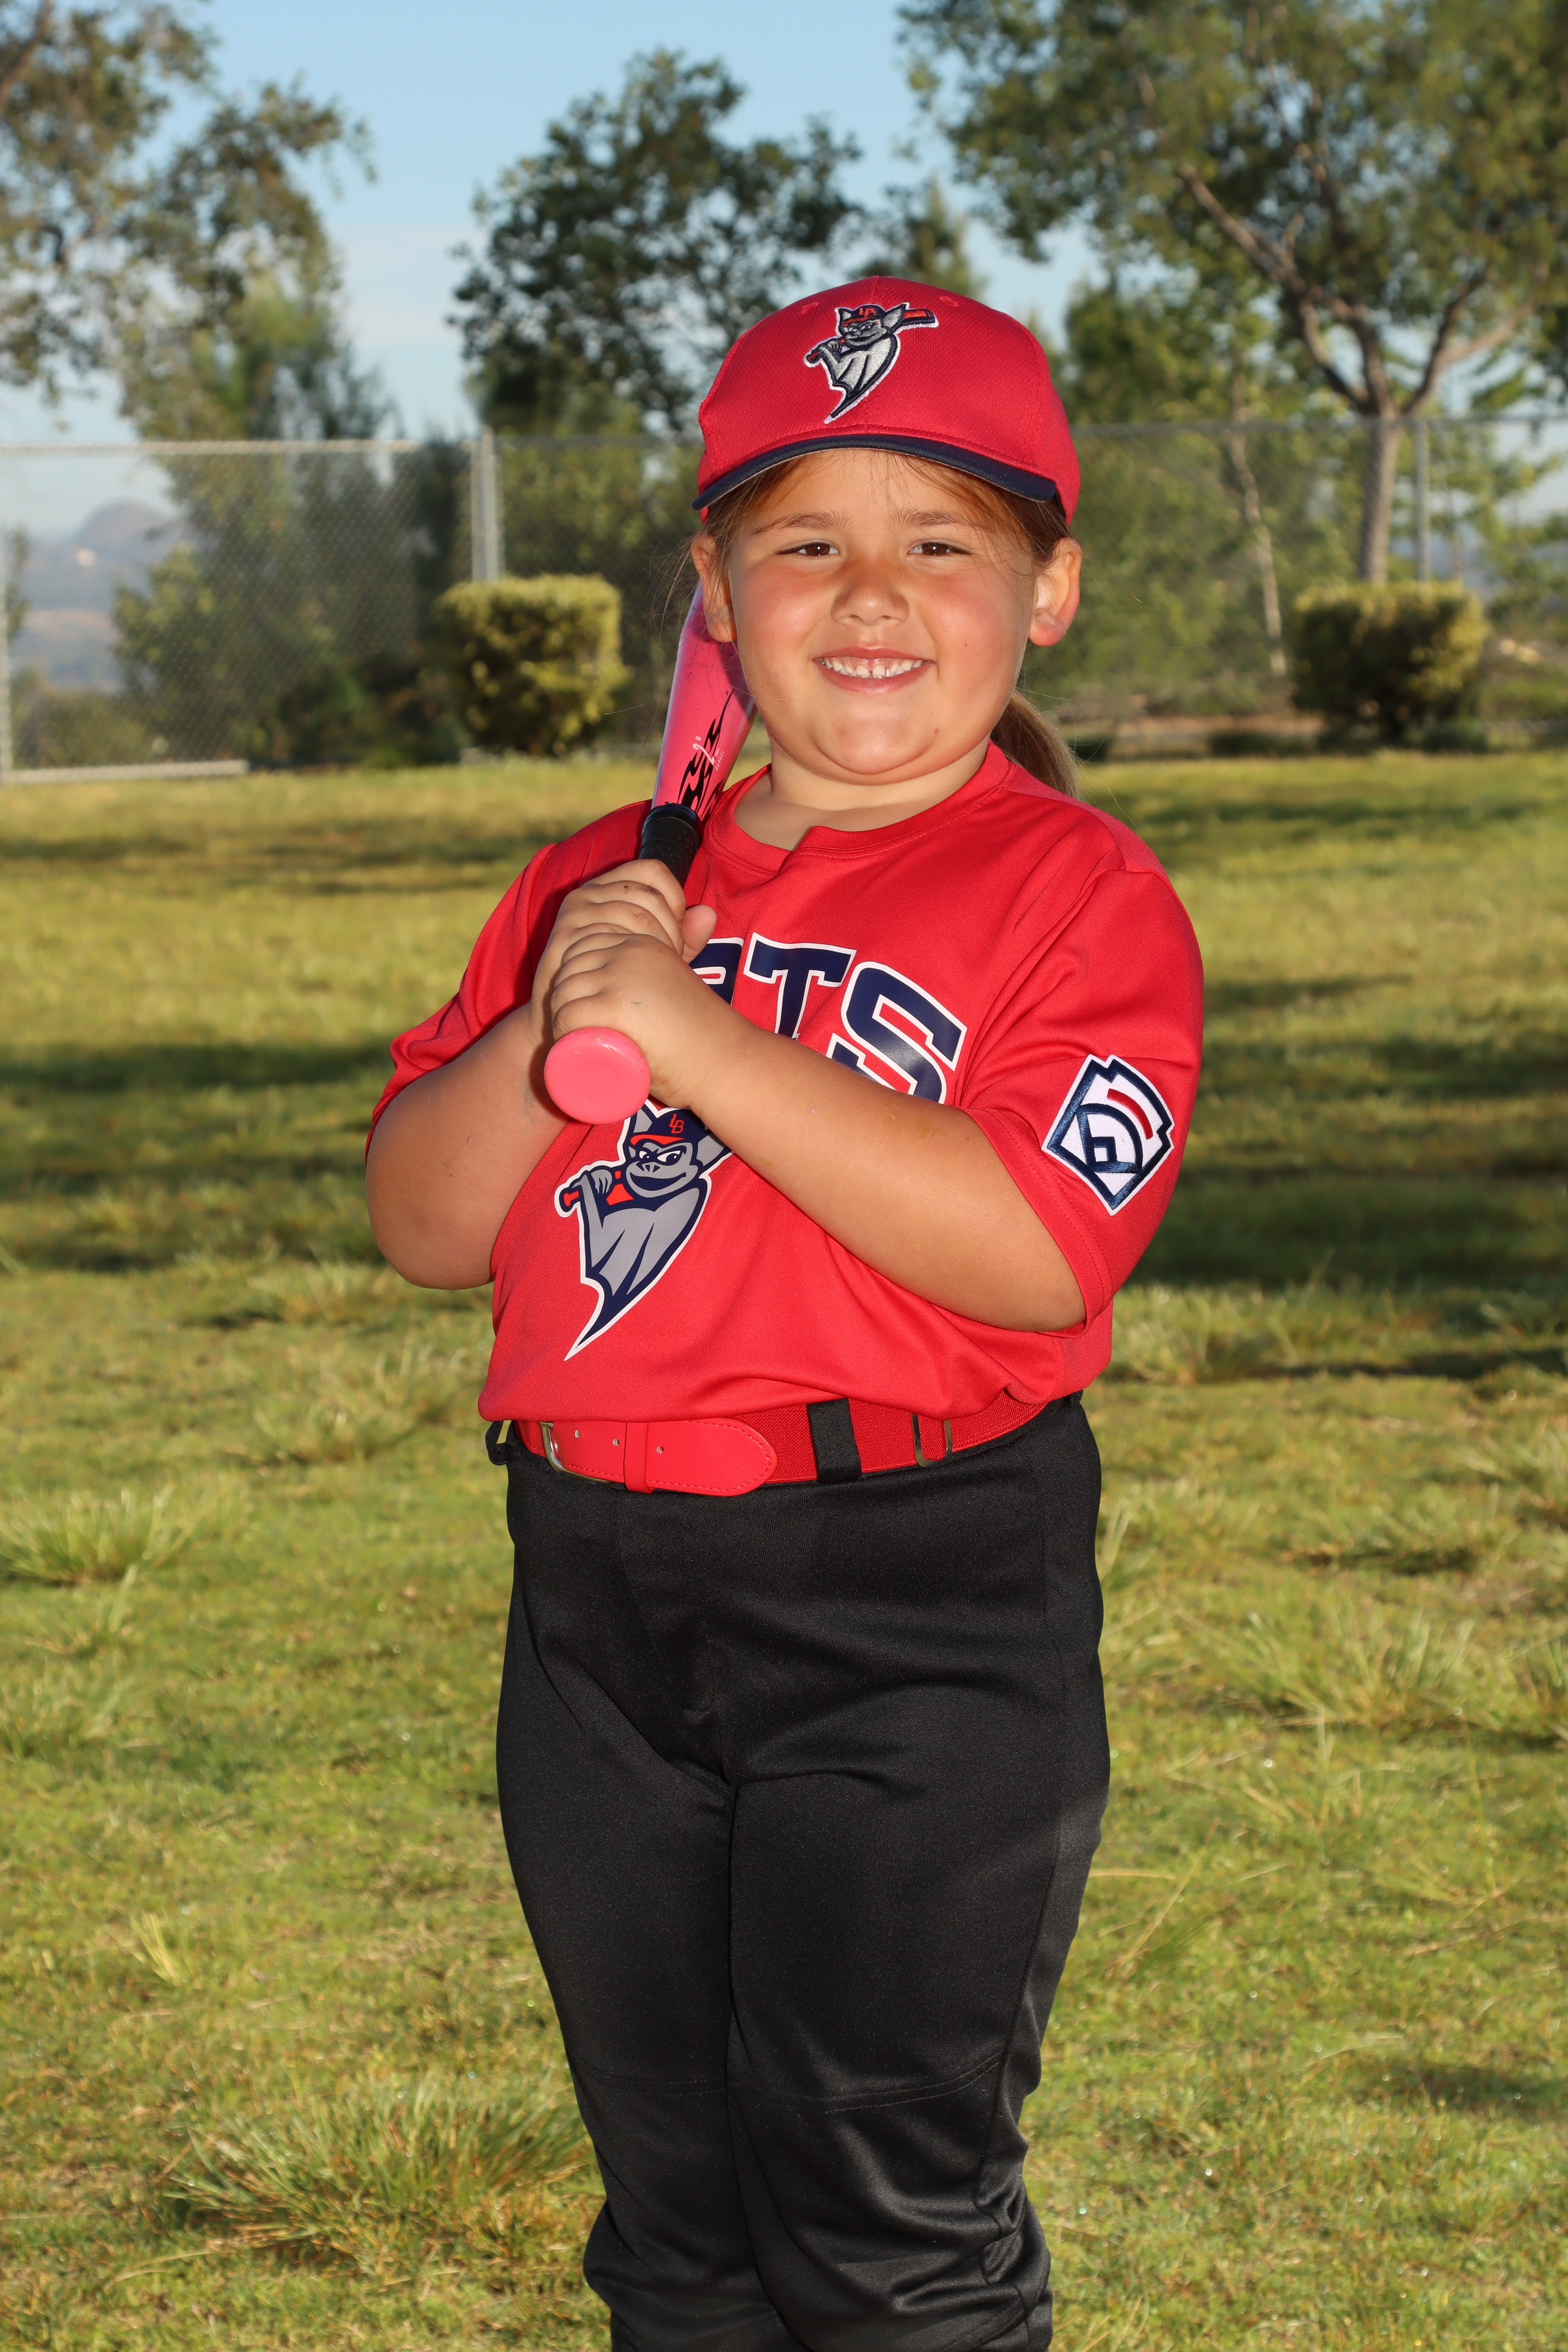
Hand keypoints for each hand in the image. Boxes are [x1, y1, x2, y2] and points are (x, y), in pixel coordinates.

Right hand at [531, 858, 716, 1039]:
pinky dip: (635, 955)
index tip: (677, 933)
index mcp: (607, 888)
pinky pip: (614, 935)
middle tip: (671, 959)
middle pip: (649, 895)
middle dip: (672, 929)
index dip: (675, 898)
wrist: (560, 1018)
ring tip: (656, 969)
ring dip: (658, 944)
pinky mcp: (566, 937)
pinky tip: (636, 975)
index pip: (652, 870)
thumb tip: (708, 914)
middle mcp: (588, 894)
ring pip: (636, 914)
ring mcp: (575, 915)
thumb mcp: (652, 956)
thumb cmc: (610, 984)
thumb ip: (682, 936)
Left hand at [550, 924, 733, 1109]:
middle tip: (578, 1033)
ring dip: (560, 1018)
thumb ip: (686, 948)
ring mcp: (622, 976)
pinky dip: (561, 1032)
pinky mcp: (616, 1004)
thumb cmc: (703, 1032)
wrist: (725, 1062)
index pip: (584, 947)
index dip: (575, 979)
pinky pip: (569, 1013)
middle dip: (565, 999)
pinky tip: (569, 1045)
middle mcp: (629, 952)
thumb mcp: (680, 979)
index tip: (583, 1009)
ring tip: (575, 1042)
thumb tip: (702, 912)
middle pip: (570, 968)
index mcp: (642, 944)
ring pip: (565, 992)